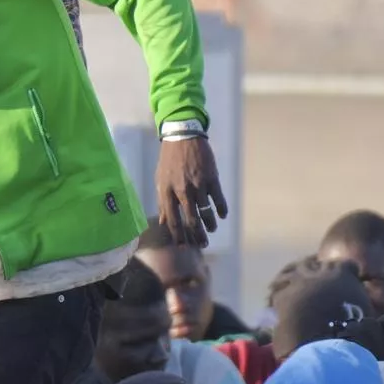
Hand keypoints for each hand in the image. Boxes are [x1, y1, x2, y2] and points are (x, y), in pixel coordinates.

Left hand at [153, 133, 226, 248]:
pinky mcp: (211, 177)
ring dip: (210, 224)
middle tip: (203, 244)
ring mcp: (198, 184)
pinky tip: (223, 215)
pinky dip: (221, 208)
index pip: (173, 221)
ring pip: (205, 211)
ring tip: (212, 230)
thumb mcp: (160, 180)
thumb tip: (163, 222)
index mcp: (167, 192)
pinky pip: (218, 198)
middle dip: (197, 235)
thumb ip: (162, 202)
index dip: (179, 236)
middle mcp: (182, 191)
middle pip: (190, 219)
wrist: (182, 137)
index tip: (184, 246)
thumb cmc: (169, 160)